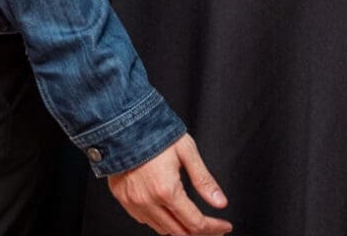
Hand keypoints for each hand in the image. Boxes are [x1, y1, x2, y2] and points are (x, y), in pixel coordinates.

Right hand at [106, 134, 230, 234]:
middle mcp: (147, 201)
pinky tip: (167, 210)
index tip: (224, 226)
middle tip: (212, 227)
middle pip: (179, 232)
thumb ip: (204, 181)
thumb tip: (219, 202)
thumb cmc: (153, 132)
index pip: (196, 223)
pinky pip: (143, 219)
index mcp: (166, 190)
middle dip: (200, 232)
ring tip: (191, 220)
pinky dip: (159, 220)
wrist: (121, 122)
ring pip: (161, 229)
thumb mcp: (187, 152)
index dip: (214, 227)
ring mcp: (132, 201)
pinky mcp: (122, 198)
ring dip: (179, 228)